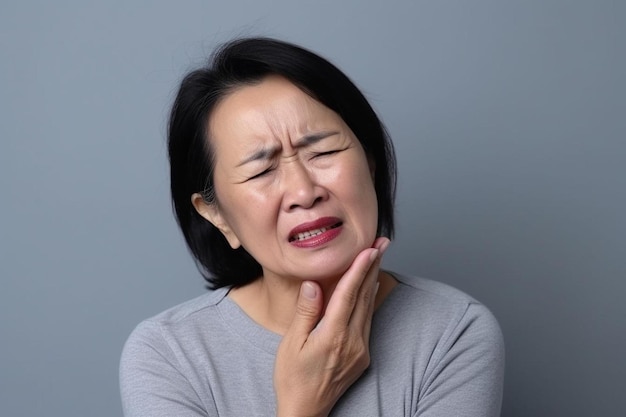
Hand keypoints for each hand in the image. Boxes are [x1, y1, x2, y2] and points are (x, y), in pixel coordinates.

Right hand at [273, 237, 390, 416]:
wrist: (306, 411)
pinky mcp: (363, 355)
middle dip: (374, 266)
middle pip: (365, 296)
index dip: (360, 269)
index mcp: (332, 336)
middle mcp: (352, 341)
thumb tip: (314, 285)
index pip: (349, 295)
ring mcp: (360, 349)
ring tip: (379, 256)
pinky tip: (370, 287)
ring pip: (369, 307)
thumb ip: (305, 313)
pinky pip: (368, 320)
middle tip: (382, 242)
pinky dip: (369, 299)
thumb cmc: (292, 378)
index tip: (369, 249)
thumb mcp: (291, 344)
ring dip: (374, 279)